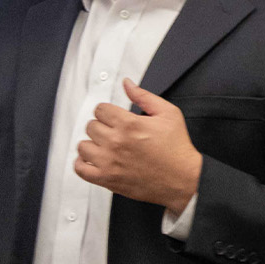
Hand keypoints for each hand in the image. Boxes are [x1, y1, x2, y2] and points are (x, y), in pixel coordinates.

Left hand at [74, 79, 203, 213]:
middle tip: (113, 132)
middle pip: (90, 126)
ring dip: (92, 144)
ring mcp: (110, 162)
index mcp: (129, 124)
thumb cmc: (177, 148)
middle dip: (101, 126)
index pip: (100, 109)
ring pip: (83, 146)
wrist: (183, 179)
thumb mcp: (168, 114)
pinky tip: (93, 160)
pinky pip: (81, 169)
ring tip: (104, 147)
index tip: (113, 118)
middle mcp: (116, 142)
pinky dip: (82, 164)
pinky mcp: (108, 180)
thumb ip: (144, 96)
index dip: (107, 112)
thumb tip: (127, 84)